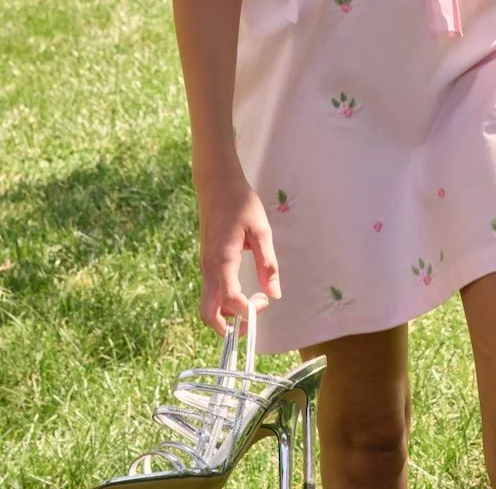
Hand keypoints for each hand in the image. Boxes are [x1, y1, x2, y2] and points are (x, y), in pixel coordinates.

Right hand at [195, 169, 280, 335]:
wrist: (216, 184)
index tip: (265, 300)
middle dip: (228, 327)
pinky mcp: (207, 262)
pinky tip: (243, 292)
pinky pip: (211, 291)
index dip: (247, 310)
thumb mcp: (260, 230)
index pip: (229, 301)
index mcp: (222, 261)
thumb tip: (274, 294)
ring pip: (208, 304)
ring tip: (252, 305)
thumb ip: (267, 263)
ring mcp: (205, 266)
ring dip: (227, 315)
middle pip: (208, 314)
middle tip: (252, 322)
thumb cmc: (241, 203)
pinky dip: (224, 302)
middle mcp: (208, 268)